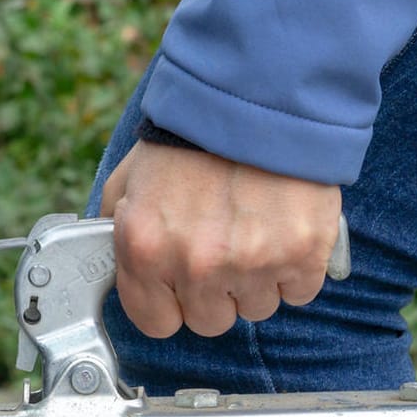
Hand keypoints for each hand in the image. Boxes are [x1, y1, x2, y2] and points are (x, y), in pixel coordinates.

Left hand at [100, 141, 342, 338]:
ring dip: (259, 278)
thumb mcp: (131, 178)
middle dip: (218, 291)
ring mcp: (251, 263)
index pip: (158, 323)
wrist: (259, 93)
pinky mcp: (301, 255)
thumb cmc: (195, 134)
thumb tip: (115, 264)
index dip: (172, 304)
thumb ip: (118, 227)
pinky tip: (286, 230)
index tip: (183, 286)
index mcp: (146, 247)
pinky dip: (298, 267)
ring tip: (257, 228)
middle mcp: (196, 263)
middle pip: (211, 321)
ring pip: (258, 307)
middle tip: (226, 244)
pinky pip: (299, 290)